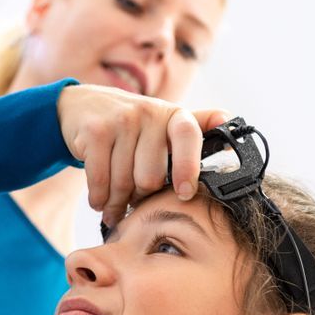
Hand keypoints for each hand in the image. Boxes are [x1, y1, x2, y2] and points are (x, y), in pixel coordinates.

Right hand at [56, 84, 230, 224]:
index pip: (188, 136)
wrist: (84, 106)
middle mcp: (149, 112)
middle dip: (140, 198)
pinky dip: (99, 198)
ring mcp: (120, 120)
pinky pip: (100, 180)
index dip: (188, 166)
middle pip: (151, 176)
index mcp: (173, 115)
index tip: (185, 194)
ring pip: (123, 182)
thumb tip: (230, 123)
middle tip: (133, 201)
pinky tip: (99, 201)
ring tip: (113, 208)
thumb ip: (196, 126)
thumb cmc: (132, 124)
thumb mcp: (164, 123)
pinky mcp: (95, 131)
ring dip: (116, 203)